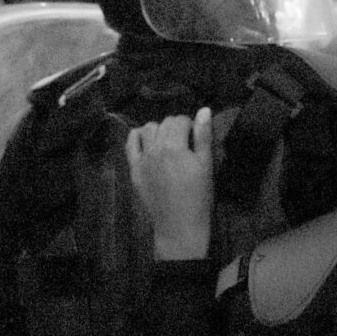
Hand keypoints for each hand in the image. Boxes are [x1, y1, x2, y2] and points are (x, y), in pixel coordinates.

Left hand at [127, 108, 213, 261]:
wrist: (179, 225)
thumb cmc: (199, 196)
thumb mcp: (206, 165)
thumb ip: (204, 136)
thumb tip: (204, 110)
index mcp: (175, 146)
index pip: (180, 120)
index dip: (190, 125)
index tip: (196, 136)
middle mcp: (155, 148)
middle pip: (164, 123)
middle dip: (176, 127)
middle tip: (185, 142)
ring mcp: (142, 159)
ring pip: (147, 129)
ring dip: (158, 131)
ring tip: (168, 143)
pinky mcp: (134, 170)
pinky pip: (130, 144)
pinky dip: (137, 137)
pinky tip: (147, 142)